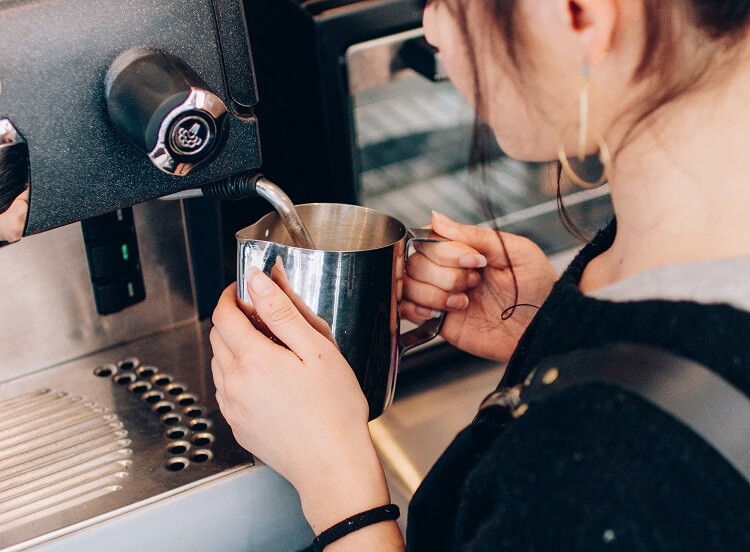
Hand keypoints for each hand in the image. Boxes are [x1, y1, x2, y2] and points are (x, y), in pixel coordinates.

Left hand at [210, 272, 393, 535]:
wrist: (333, 467)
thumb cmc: (335, 412)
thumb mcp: (317, 350)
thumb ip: (282, 312)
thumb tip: (257, 282)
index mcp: (253, 359)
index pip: (224, 314)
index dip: (230, 295)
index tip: (242, 289)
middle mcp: (234, 383)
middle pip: (217, 336)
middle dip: (233, 318)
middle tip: (262, 315)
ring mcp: (232, 408)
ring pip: (219, 363)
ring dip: (234, 346)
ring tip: (270, 348)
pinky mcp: (238, 426)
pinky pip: (226, 389)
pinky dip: (238, 374)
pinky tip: (268, 379)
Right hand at [401, 211, 557, 362]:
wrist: (546, 326)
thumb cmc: (537, 286)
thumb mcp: (512, 249)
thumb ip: (473, 234)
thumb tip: (435, 217)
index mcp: (465, 250)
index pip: (429, 240)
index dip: (445, 251)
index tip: (473, 260)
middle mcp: (449, 270)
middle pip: (415, 262)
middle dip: (445, 274)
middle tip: (474, 283)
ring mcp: (442, 295)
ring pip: (409, 285)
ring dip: (434, 293)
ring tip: (463, 302)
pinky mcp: (439, 322)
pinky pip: (407, 310)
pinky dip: (416, 309)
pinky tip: (440, 312)